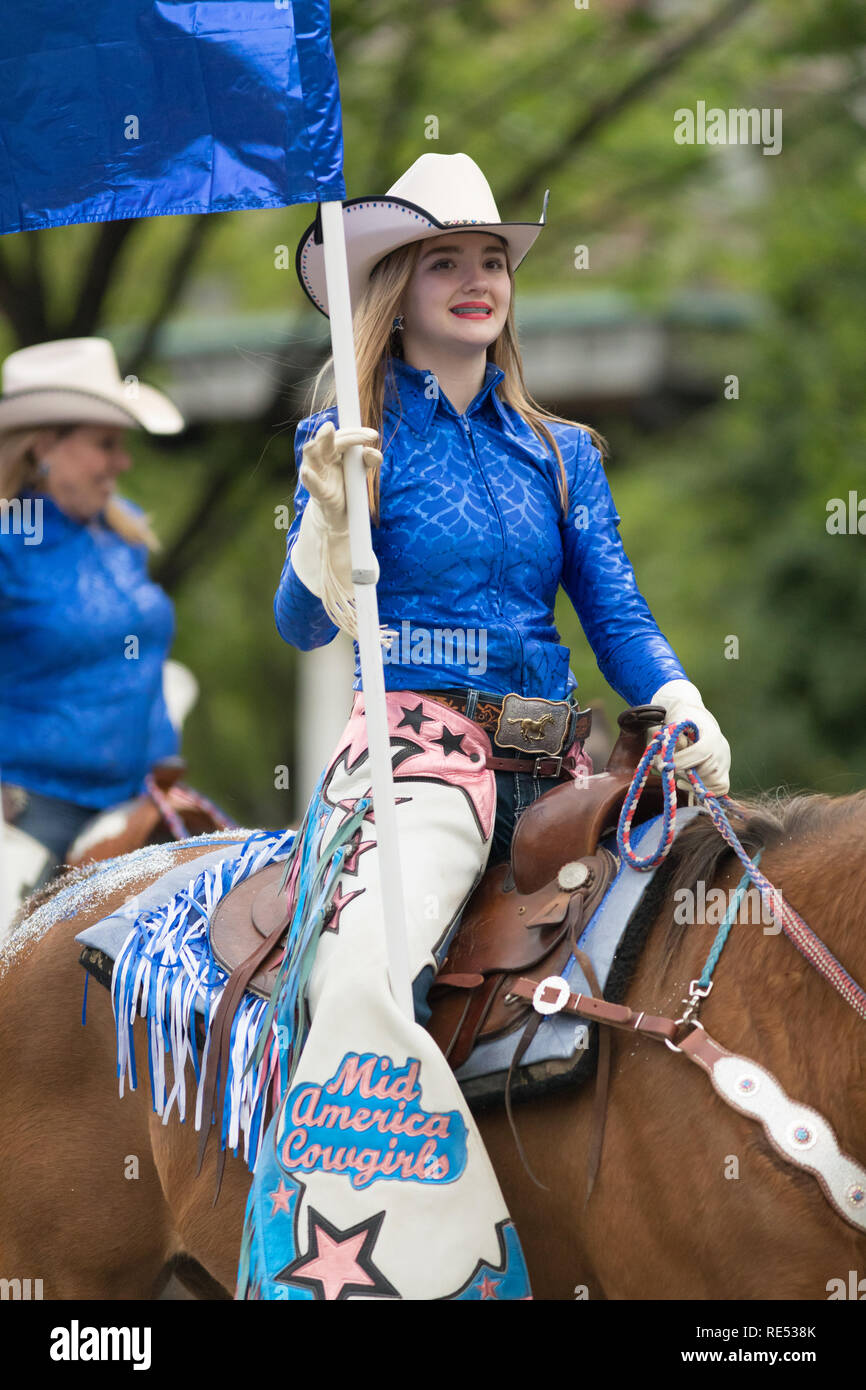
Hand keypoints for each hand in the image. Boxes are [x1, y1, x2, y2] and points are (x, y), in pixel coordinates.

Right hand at [299, 422, 381, 530]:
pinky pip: (313, 485)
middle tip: (330, 427)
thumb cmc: (347, 482)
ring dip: (312, 449)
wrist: (339, 510)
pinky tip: (306, 472)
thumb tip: (375, 453)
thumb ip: (369, 459)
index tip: (374, 436)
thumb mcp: (360, 468)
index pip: (342, 436)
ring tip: (314, 442)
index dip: (356, 434)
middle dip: (326, 434)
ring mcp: (317, 474)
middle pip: (323, 441)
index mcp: (332, 448)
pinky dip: (310, 479)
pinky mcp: (319, 493)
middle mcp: (321, 457)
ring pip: (311, 458)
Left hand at [649, 679, 730, 795]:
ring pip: (712, 782)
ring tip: (680, 776)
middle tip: (670, 769)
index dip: (681, 761)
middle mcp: (722, 750)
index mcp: (711, 736)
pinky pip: (720, 788)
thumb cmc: (682, 720)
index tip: (664, 765)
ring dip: (693, 782)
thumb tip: (666, 759)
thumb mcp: (675, 723)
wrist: (697, 718)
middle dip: (684, 772)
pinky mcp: (724, 772)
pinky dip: (703, 790)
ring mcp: (725, 762)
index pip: (699, 753)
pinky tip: (688, 784)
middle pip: (705, 771)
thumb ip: (672, 739)